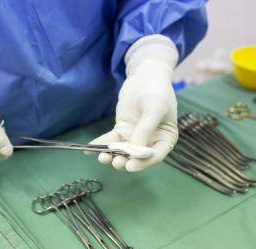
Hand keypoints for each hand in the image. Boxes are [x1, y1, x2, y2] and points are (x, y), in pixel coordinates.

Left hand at [90, 35, 178, 171]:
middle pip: (136, 157)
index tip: (130, 166)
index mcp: (165, 139)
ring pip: (122, 151)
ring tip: (102, 158)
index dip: (143, 163)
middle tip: (115, 162)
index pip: (155, 156)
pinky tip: (89, 150)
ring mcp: (135, 137)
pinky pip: (111, 140)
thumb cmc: (156, 91)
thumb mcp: (154, 108)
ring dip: (112, 155)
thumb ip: (145, 129)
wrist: (145, 76)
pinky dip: (101, 145)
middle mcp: (151, 141)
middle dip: (125, 160)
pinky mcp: (122, 131)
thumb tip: (135, 149)